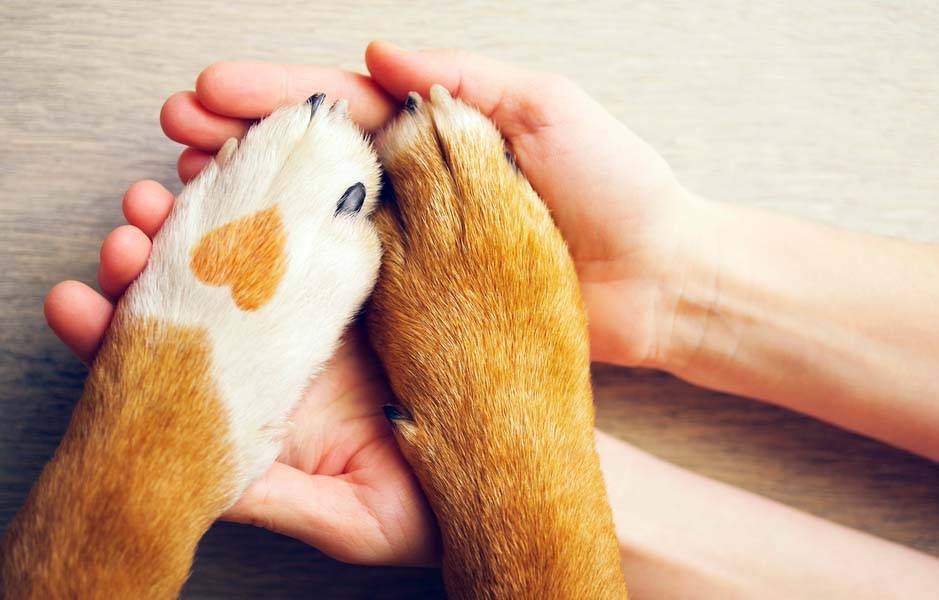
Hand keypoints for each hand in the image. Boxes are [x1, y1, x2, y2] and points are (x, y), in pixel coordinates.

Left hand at [44, 180, 438, 566]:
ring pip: (261, 239)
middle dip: (159, 253)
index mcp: (274, 391)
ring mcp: (343, 299)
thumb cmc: (434, 507)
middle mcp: (296, 338)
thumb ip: (276, 499)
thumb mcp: (351, 517)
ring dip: (209, 209)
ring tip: (169, 194)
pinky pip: (343, 218)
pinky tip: (259, 171)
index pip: (186, 354)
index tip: (81, 304)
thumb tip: (198, 486)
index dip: (126, 328)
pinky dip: (298, 192)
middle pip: (212, 284)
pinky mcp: (397, 264)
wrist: (516, 474)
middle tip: (128, 229)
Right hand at [160, 42, 702, 368]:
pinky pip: (349, 290)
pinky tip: (246, 274)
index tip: (209, 91)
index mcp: (436, 137)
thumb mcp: (547, 108)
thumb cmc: (617, 187)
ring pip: (315, 226)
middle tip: (173, 141)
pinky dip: (295, 280)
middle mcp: (416, 191)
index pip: (339, 109)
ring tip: (184, 200)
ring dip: (247, 211)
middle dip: (237, 148)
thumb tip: (381, 53)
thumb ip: (463, 80)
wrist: (659, 281)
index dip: (272, 98)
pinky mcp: (422, 308)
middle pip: (309, 165)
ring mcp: (414, 251)